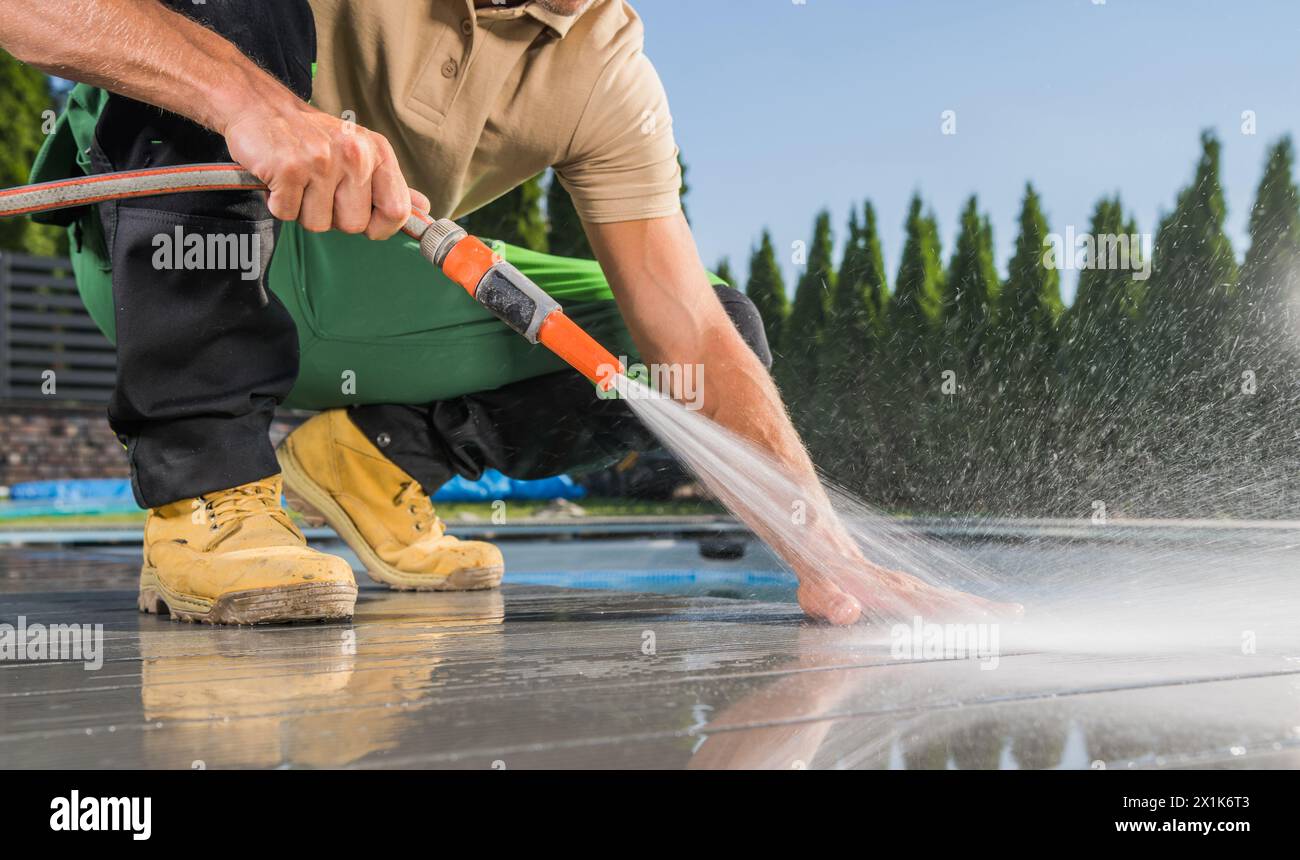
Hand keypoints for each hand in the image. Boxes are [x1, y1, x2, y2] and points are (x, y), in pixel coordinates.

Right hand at [223, 98, 425, 238]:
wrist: (259, 106)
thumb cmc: (311, 136)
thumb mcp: (360, 151)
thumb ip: (391, 184)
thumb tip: (424, 209)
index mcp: (377, 152)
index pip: (397, 211)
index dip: (380, 227)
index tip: (365, 223)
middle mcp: (355, 155)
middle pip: (354, 225)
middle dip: (333, 217)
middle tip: (318, 190)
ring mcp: (322, 161)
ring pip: (319, 224)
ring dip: (304, 211)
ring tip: (299, 182)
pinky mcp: (289, 169)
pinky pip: (288, 214)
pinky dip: (279, 204)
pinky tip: (279, 179)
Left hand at [794, 545, 1022, 625]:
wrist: (816, 540)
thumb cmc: (816, 575)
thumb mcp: (816, 593)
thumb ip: (830, 602)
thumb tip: (847, 611)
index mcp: (887, 591)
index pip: (928, 606)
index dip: (955, 616)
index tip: (985, 621)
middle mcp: (903, 585)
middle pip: (950, 598)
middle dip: (984, 608)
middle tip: (1018, 615)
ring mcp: (905, 584)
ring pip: (948, 595)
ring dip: (979, 605)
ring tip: (1011, 613)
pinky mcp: (903, 586)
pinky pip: (938, 597)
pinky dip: (962, 604)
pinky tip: (974, 611)